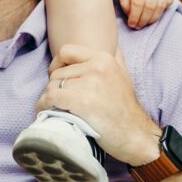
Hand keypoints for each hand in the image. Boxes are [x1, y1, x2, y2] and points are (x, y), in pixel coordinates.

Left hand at [35, 44, 160, 165]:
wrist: (136, 136)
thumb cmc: (127, 109)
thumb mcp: (124, 75)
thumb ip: (117, 58)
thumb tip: (112, 45)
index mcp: (104, 59)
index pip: (66, 51)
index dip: (57, 64)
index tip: (58, 77)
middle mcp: (96, 68)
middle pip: (57, 73)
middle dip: (54, 87)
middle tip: (59, 101)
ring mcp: (90, 85)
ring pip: (53, 86)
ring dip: (49, 99)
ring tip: (53, 108)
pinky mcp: (82, 103)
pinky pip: (51, 98)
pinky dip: (44, 106)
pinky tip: (47, 112)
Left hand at [117, 0, 175, 28]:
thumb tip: (130, 15)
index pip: (138, 5)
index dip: (135, 17)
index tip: (131, 24)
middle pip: (151, 8)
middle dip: (144, 21)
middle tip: (138, 26)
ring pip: (161, 6)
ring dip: (154, 18)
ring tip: (146, 22)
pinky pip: (169, 1)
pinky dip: (162, 9)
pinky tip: (155, 12)